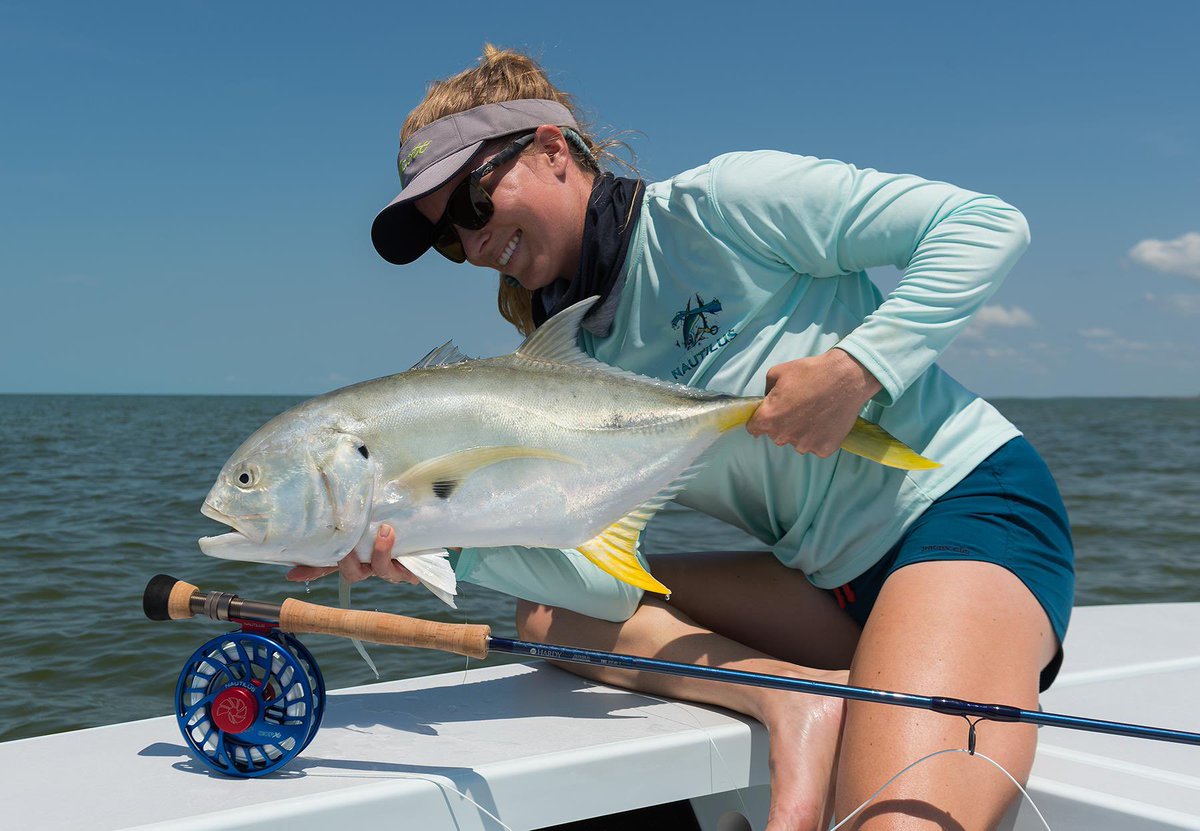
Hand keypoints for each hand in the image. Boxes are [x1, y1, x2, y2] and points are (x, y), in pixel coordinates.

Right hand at [285, 524, 420, 584]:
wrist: (426, 526)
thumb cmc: (391, 522)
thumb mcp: (367, 516)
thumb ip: (347, 512)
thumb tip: (322, 488)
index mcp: (355, 557)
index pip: (328, 567)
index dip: (311, 570)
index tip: (292, 574)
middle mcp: (370, 567)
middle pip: (352, 574)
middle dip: (349, 559)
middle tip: (350, 543)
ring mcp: (390, 570)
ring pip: (379, 571)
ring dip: (381, 551)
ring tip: (387, 530)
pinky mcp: (410, 570)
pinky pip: (405, 572)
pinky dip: (403, 557)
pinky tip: (403, 542)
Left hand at [745, 348, 881, 455]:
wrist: (846, 378)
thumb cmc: (811, 372)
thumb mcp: (778, 372)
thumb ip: (766, 390)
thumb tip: (767, 400)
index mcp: (769, 418)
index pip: (754, 428)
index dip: (760, 420)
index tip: (770, 414)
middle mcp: (784, 436)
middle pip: (776, 435)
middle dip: (783, 423)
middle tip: (798, 407)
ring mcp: (805, 445)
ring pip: (796, 442)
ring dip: (801, 432)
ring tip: (814, 413)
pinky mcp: (823, 449)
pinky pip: (815, 446)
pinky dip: (818, 437)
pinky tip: (825, 421)